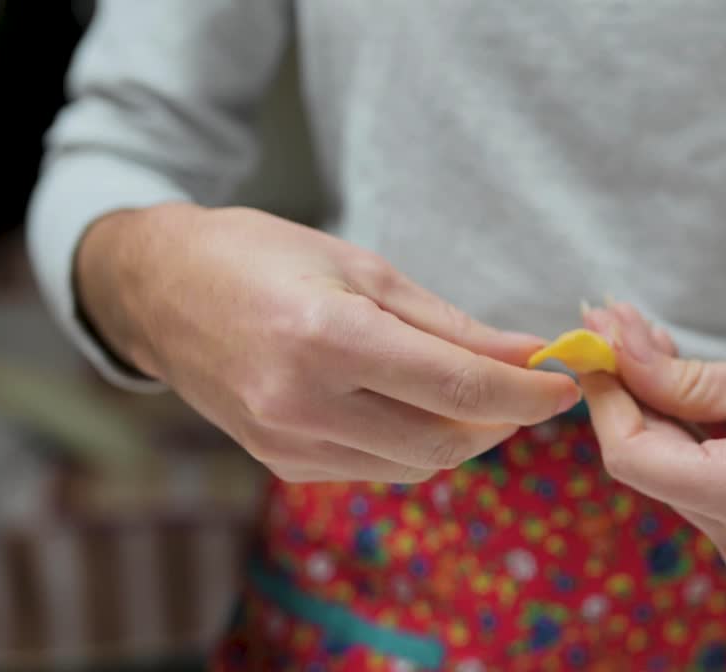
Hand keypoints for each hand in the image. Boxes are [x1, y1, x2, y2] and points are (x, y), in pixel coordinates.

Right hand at [75, 203, 579, 481]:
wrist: (159, 289)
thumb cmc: (263, 256)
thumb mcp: (364, 268)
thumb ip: (450, 324)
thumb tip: (527, 355)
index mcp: (327, 337)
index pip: (457, 387)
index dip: (526, 394)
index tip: (566, 386)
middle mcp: (302, 403)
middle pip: (443, 441)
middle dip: (502, 420)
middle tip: (528, 388)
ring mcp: (285, 443)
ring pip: (413, 465)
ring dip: (462, 436)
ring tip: (480, 394)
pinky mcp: (279, 462)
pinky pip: (373, 469)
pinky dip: (412, 444)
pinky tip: (418, 408)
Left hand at [579, 304, 725, 578]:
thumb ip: (689, 377)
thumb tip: (616, 349)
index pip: (633, 456)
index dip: (605, 398)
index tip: (591, 342)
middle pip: (648, 462)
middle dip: (627, 391)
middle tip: (615, 324)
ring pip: (670, 471)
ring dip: (655, 409)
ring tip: (653, 344)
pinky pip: (698, 483)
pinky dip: (685, 436)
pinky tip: (685, 388)